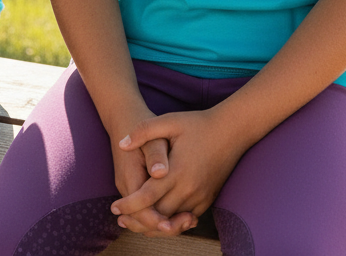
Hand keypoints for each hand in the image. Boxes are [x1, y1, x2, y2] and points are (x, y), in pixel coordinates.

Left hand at [110, 108, 243, 236]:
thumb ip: (144, 131)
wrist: (231, 131)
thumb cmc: (198, 124)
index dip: (129, 205)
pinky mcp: (208, 199)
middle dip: (139, 219)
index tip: (114, 207)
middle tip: (121, 219)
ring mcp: (200, 197)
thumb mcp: (169, 121)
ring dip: (155, 224)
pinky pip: (187, 218)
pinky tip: (160, 218)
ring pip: (173, 221)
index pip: (147, 197)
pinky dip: (172, 221)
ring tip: (135, 222)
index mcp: (176, 171)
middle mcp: (189, 189)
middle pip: (159, 215)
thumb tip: (122, 144)